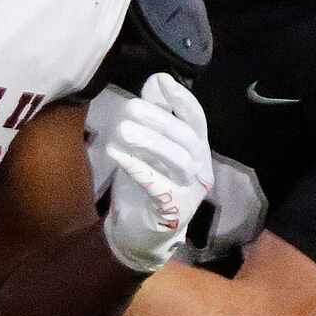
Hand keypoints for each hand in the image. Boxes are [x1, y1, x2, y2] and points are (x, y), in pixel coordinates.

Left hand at [91, 72, 212, 274]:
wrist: (141, 234)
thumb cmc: (148, 186)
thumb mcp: (150, 149)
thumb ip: (156, 117)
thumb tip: (155, 81)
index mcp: (196, 150)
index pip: (196, 119)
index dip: (181, 99)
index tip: (160, 81)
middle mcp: (199, 169)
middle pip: (186, 138)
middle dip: (158, 119)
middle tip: (129, 107)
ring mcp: (189, 191)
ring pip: (177, 160)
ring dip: (148, 141)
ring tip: (121, 130)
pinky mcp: (173, 210)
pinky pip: (157, 185)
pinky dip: (137, 166)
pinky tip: (116, 153)